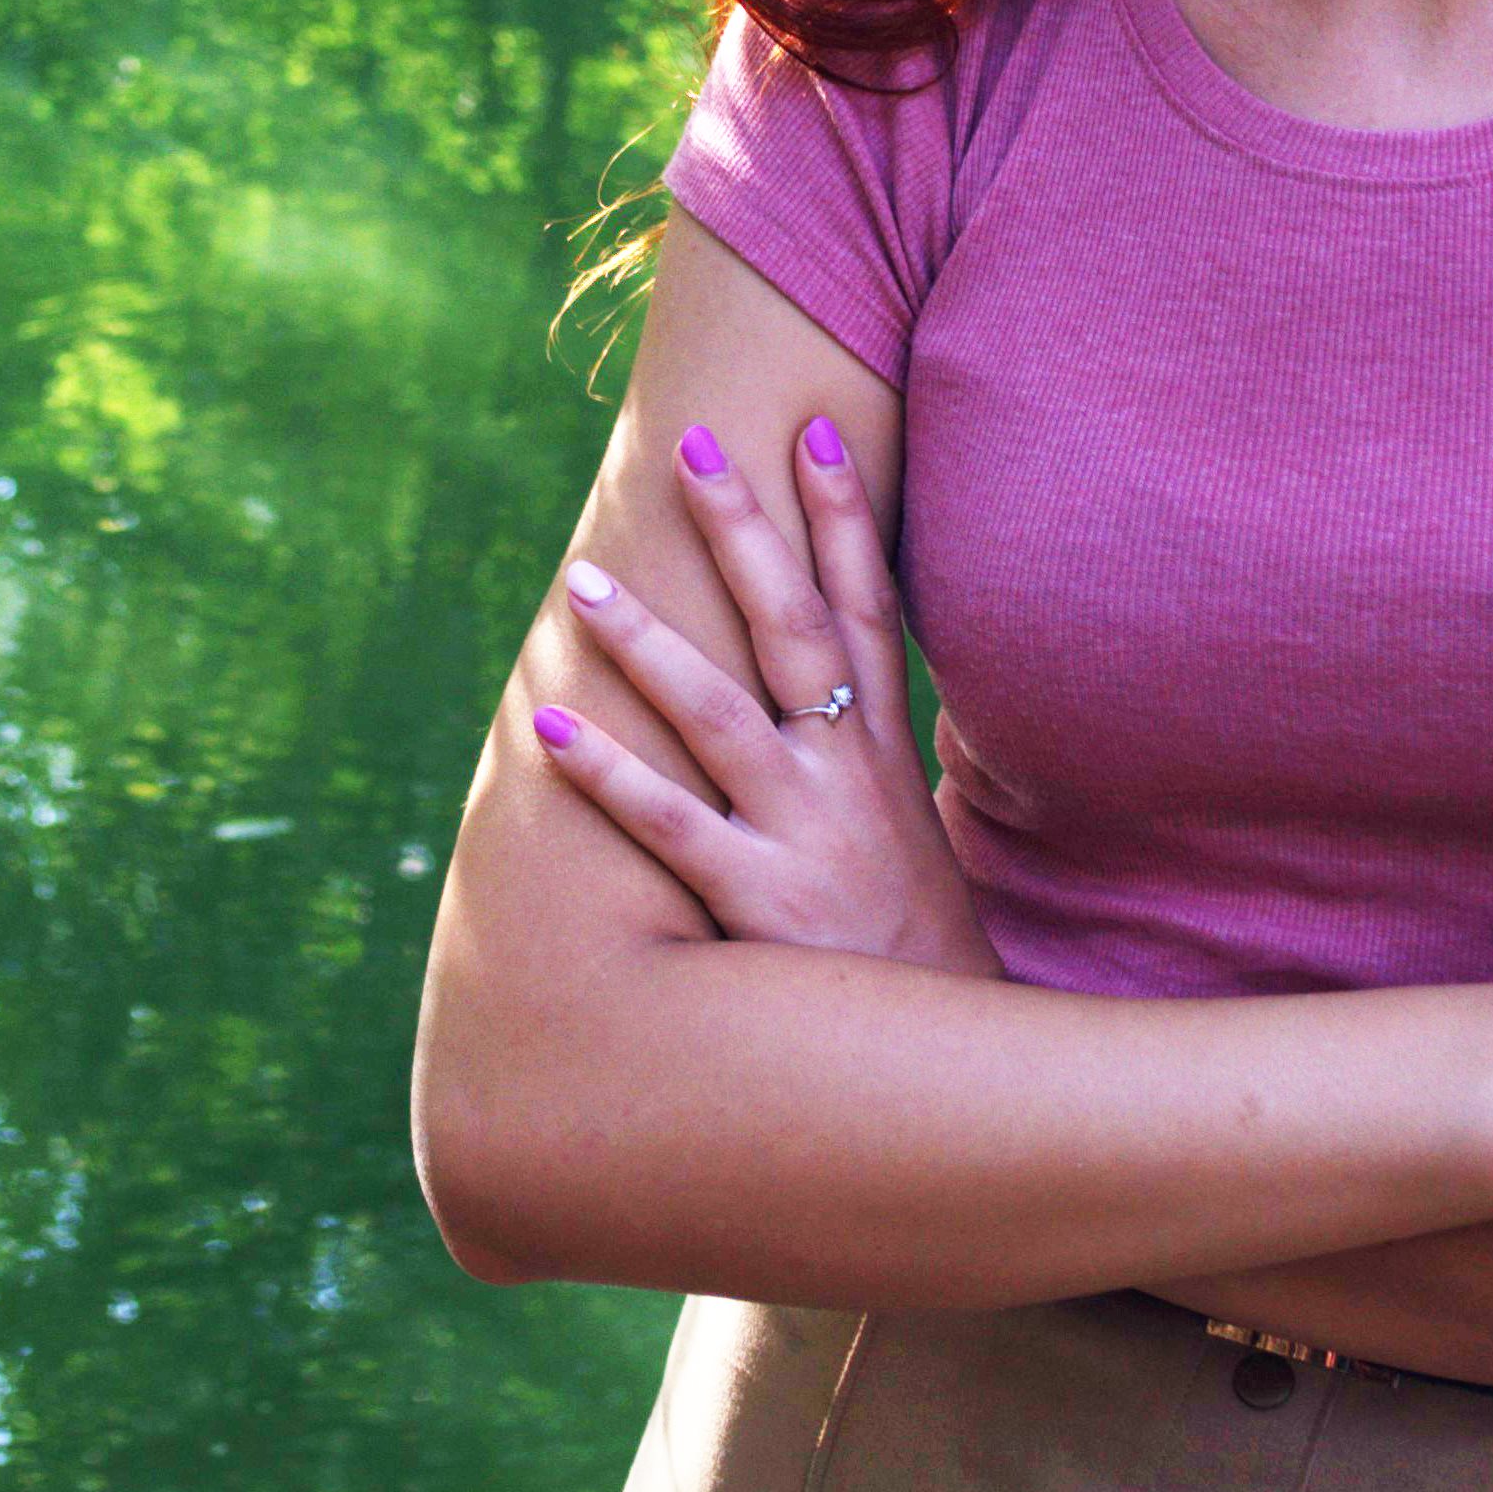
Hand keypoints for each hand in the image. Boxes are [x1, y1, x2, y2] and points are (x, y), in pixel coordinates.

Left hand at [533, 413, 1003, 979]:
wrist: (947, 1063)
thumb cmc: (905, 943)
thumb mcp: (904, 830)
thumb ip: (859, 757)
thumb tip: (819, 693)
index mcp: (881, 750)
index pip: (867, 607)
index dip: (844, 516)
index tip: (813, 428)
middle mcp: (847, 775)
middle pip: (794, 628)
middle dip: (746, 533)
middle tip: (692, 448)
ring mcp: (804, 834)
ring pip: (720, 713)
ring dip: (648, 643)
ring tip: (582, 579)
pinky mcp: (758, 902)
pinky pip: (669, 824)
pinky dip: (606, 774)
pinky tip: (545, 726)